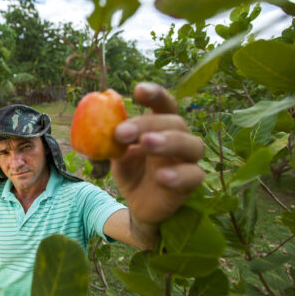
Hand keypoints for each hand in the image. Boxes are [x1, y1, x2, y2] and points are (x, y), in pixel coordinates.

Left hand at [111, 83, 204, 238]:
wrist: (137, 205)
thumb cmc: (131, 172)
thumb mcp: (116, 155)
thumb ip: (111, 141)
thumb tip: (100, 126)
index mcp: (160, 126)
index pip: (163, 103)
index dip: (154, 94)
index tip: (138, 90)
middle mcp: (179, 138)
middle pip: (174, 122)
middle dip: (148, 123)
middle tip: (122, 133)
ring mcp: (188, 160)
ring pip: (192, 144)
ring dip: (169, 141)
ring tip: (146, 143)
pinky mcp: (191, 183)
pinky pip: (194, 175)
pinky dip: (179, 174)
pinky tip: (160, 177)